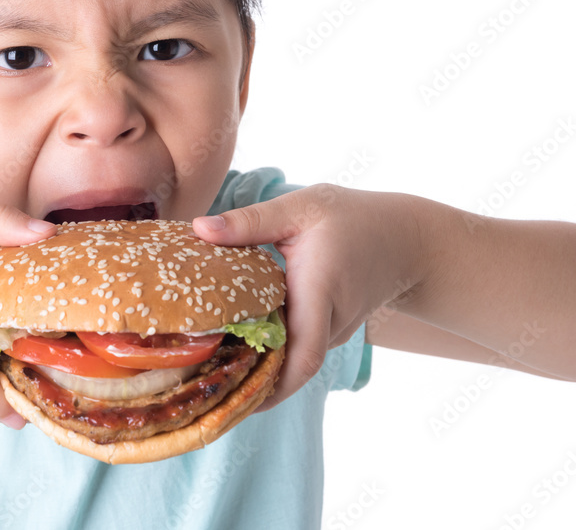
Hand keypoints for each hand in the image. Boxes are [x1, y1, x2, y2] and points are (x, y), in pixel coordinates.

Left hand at [193, 185, 426, 410]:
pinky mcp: (329, 333)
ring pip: (293, 359)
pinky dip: (270, 351)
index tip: (234, 398)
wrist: (406, 241)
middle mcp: (329, 322)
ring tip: (205, 371)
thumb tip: (199, 228)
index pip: (302, 353)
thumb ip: (251, 220)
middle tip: (201, 390)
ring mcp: (333, 332)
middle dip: (251, 384)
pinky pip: (298, 347)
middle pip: (290, 367)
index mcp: (319, 291)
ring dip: (257, 367)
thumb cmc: (352, 219)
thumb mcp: (301, 208)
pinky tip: (231, 347)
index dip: (271, 384)